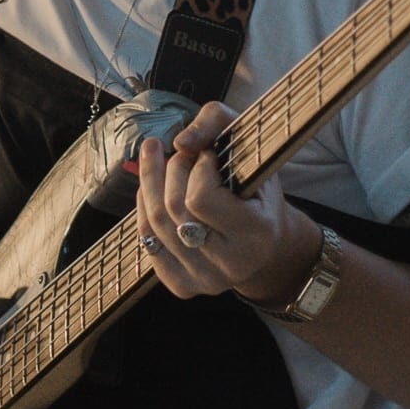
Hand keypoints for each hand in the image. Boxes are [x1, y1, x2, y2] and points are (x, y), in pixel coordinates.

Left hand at [135, 102, 321, 302]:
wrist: (266, 240)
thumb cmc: (256, 186)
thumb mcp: (250, 144)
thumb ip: (216, 122)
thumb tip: (180, 142)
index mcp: (257, 234)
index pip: (201, 199)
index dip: (197, 169)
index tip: (208, 156)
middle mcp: (232, 265)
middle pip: (173, 209)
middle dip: (171, 169)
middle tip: (181, 152)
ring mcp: (205, 281)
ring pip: (154, 224)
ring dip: (149, 182)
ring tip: (155, 156)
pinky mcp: (182, 286)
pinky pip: (146, 240)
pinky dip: (143, 208)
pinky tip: (150, 188)